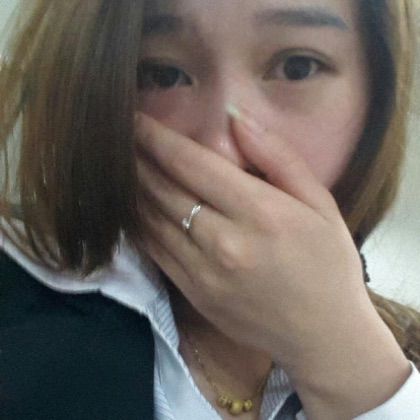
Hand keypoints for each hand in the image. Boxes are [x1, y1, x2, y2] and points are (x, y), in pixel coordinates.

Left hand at [134, 109, 409, 417]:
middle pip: (164, 189)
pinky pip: (155, 252)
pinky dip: (138, 224)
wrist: (324, 336)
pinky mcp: (194, 295)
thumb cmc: (328, 264)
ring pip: (151, 220)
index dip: (157, 138)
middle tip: (120, 136)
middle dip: (137, 158)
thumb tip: (236, 118)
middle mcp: (224, 242)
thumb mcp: (320, 203)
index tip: (136, 118)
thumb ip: (278, 157)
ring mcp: (203, 273)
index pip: (192, 164)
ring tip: (119, 165)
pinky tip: (131, 207)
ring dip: (131, 189)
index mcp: (259, 212)